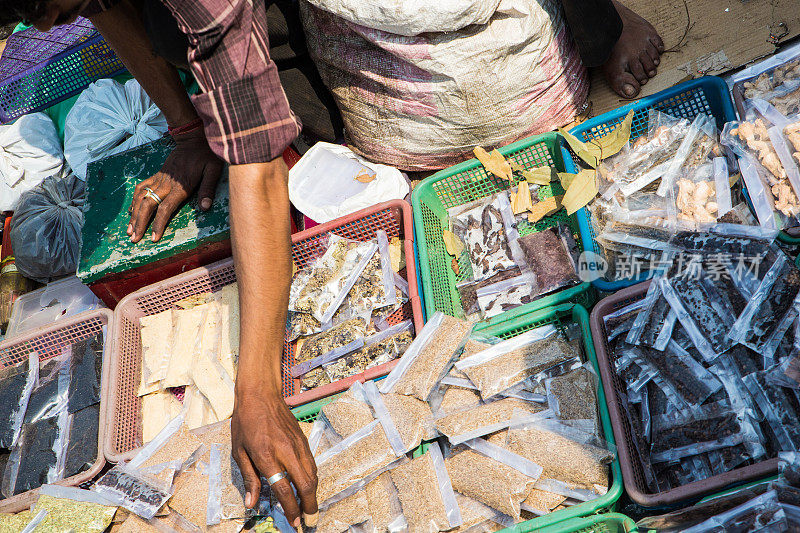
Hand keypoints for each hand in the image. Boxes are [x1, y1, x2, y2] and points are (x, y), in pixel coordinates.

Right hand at [127, 125, 222, 242]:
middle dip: (139, 223)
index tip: (153, 238)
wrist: (193, 138)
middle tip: (133, 238)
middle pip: (148, 205)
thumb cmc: (206, 156)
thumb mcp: (213, 171)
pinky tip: (131, 210)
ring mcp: (160, 179)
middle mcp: (166, 184)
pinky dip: (134, 199)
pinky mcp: (157, 175)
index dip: (158, 224)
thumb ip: (208, 189)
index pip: (165, 209)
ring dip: (133, 214)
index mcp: (180, 187)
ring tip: (129, 229)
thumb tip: (205, 208)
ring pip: (141, 197)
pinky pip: (141, 187)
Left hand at [232, 389, 317, 526]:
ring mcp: (298, 445)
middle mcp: (286, 451)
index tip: (294, 523)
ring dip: (313, 494)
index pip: (284, 488)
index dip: (291, 508)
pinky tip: (309, 487)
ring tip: (310, 508)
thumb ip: (249, 478)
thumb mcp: (239, 451)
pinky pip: (312, 463)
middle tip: (309, 521)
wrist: (260, 394)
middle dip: (309, 506)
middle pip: (305, 484)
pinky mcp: (303, 439)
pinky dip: (313, 478)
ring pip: (313, 474)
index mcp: (267, 456)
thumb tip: (252, 503)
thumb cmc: (245, 422)